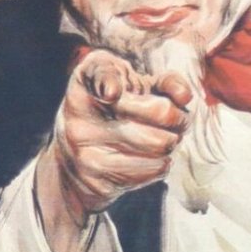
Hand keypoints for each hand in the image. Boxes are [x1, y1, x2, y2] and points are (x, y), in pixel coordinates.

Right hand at [33, 49, 193, 251]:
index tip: (121, 90)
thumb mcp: (124, 85)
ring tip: (161, 140)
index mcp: (84, 79)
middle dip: (175, 119)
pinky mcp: (98, 179)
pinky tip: (147, 161)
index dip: (124, 82)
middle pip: (159, 114)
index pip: (106, 72)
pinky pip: (153, 170)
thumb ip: (159, 81)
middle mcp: (78, 113)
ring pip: (161, 146)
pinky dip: (159, 165)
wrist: (66, 170)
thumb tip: (184, 95)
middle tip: (174, 120)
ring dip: (171, 144)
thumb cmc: (106, 117)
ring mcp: (86, 149)